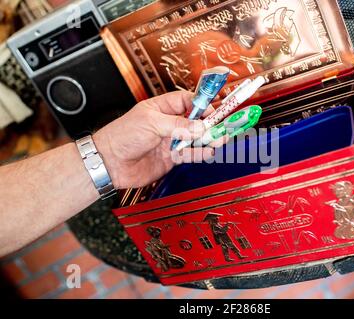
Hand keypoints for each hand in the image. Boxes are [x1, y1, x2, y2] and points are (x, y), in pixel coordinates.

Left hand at [93, 91, 224, 188]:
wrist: (110, 163)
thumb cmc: (122, 136)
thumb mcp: (152, 123)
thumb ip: (178, 126)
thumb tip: (199, 126)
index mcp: (161, 108)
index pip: (186, 101)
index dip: (200, 104)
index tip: (212, 109)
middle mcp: (167, 123)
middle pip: (194, 120)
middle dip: (208, 122)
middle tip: (223, 124)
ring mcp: (169, 141)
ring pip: (194, 138)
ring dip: (208, 138)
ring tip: (221, 138)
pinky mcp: (170, 158)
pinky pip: (189, 154)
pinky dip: (200, 153)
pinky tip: (209, 151)